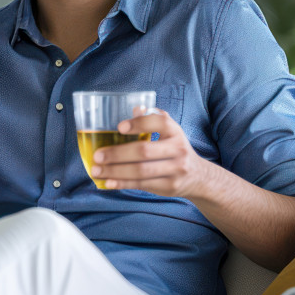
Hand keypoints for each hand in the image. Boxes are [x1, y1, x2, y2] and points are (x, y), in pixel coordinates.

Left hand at [90, 108, 212, 196]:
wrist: (197, 176)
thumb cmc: (175, 149)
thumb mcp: (170, 131)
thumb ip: (153, 119)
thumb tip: (135, 108)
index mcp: (175, 131)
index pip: (159, 122)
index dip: (139, 123)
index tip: (119, 127)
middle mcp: (177, 149)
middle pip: (144, 151)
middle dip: (118, 154)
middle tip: (98, 155)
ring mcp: (174, 170)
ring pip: (141, 171)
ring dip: (115, 171)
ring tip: (97, 170)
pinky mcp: (169, 186)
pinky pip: (142, 185)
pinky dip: (123, 183)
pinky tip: (108, 182)